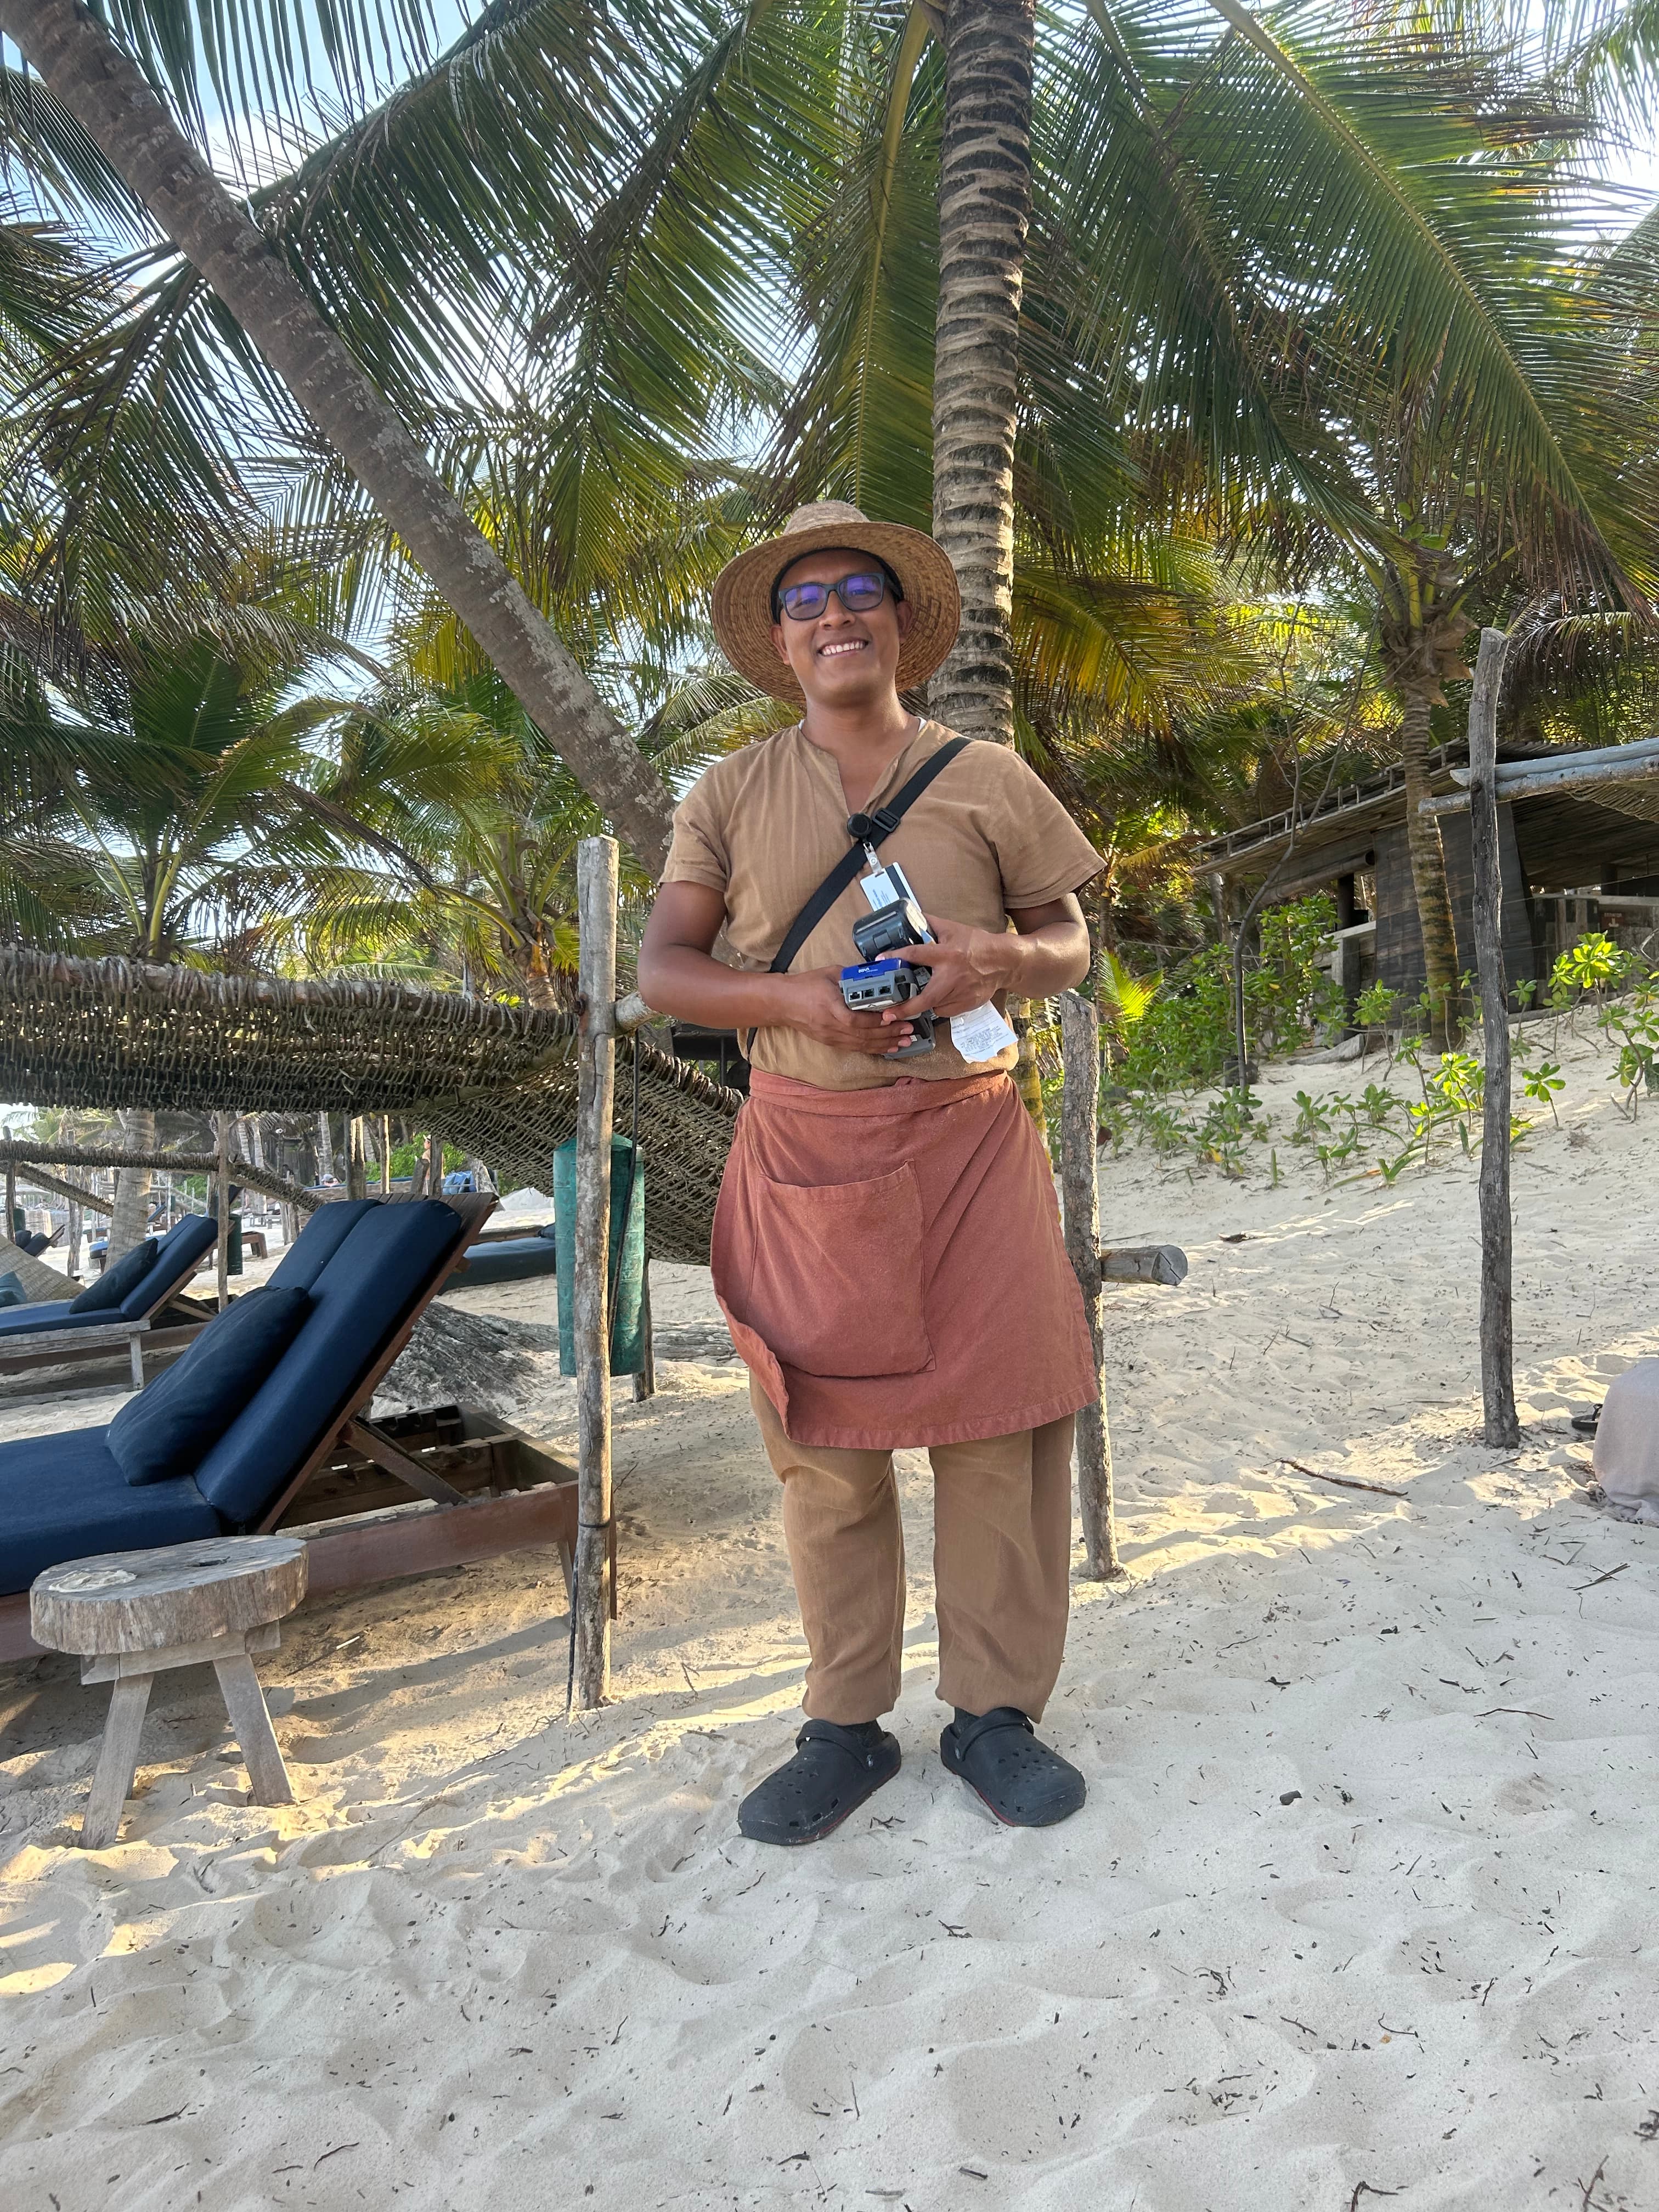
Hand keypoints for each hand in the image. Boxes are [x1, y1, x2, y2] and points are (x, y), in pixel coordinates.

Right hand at [774, 967, 918, 1055]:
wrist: (782, 1003)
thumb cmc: (805, 985)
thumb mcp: (829, 973)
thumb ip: (851, 976)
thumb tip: (874, 976)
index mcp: (830, 1007)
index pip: (857, 1020)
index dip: (877, 1021)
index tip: (895, 1017)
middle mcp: (831, 1026)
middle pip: (864, 1035)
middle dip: (889, 1034)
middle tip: (910, 1031)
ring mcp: (831, 1037)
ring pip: (862, 1045)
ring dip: (885, 1044)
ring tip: (904, 1042)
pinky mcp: (831, 1042)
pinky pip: (856, 1048)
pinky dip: (874, 1049)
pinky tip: (888, 1048)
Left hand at [880, 914, 1013, 1024]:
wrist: (1004, 962)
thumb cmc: (978, 944)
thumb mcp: (954, 929)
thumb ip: (932, 924)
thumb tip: (912, 916)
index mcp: (947, 954)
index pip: (916, 954)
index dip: (896, 956)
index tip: (881, 960)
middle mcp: (953, 976)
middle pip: (925, 998)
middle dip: (905, 1009)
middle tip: (888, 1015)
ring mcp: (961, 993)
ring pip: (934, 1005)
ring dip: (926, 1002)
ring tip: (923, 996)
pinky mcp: (968, 1004)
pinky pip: (946, 1010)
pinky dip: (940, 1005)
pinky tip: (943, 996)